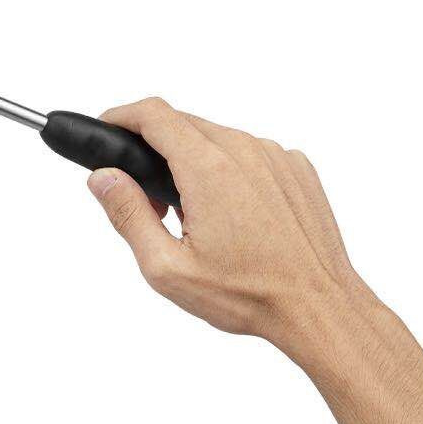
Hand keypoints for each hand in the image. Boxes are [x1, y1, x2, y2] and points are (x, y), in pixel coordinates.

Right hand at [86, 97, 365, 355]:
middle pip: (183, 123)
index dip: (122, 115)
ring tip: (192, 214)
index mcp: (208, 169)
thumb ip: (127, 214)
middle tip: (149, 198)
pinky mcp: (296, 167)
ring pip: (216, 137)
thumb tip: (102, 177)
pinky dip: (229, 169)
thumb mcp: (167, 267)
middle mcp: (244, 150)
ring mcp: (275, 155)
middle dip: (154, 149)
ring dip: (193, 160)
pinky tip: (231, 213)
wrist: (320, 308)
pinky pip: (249, 152)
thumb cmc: (248, 295)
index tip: (107, 127)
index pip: (154, 114)